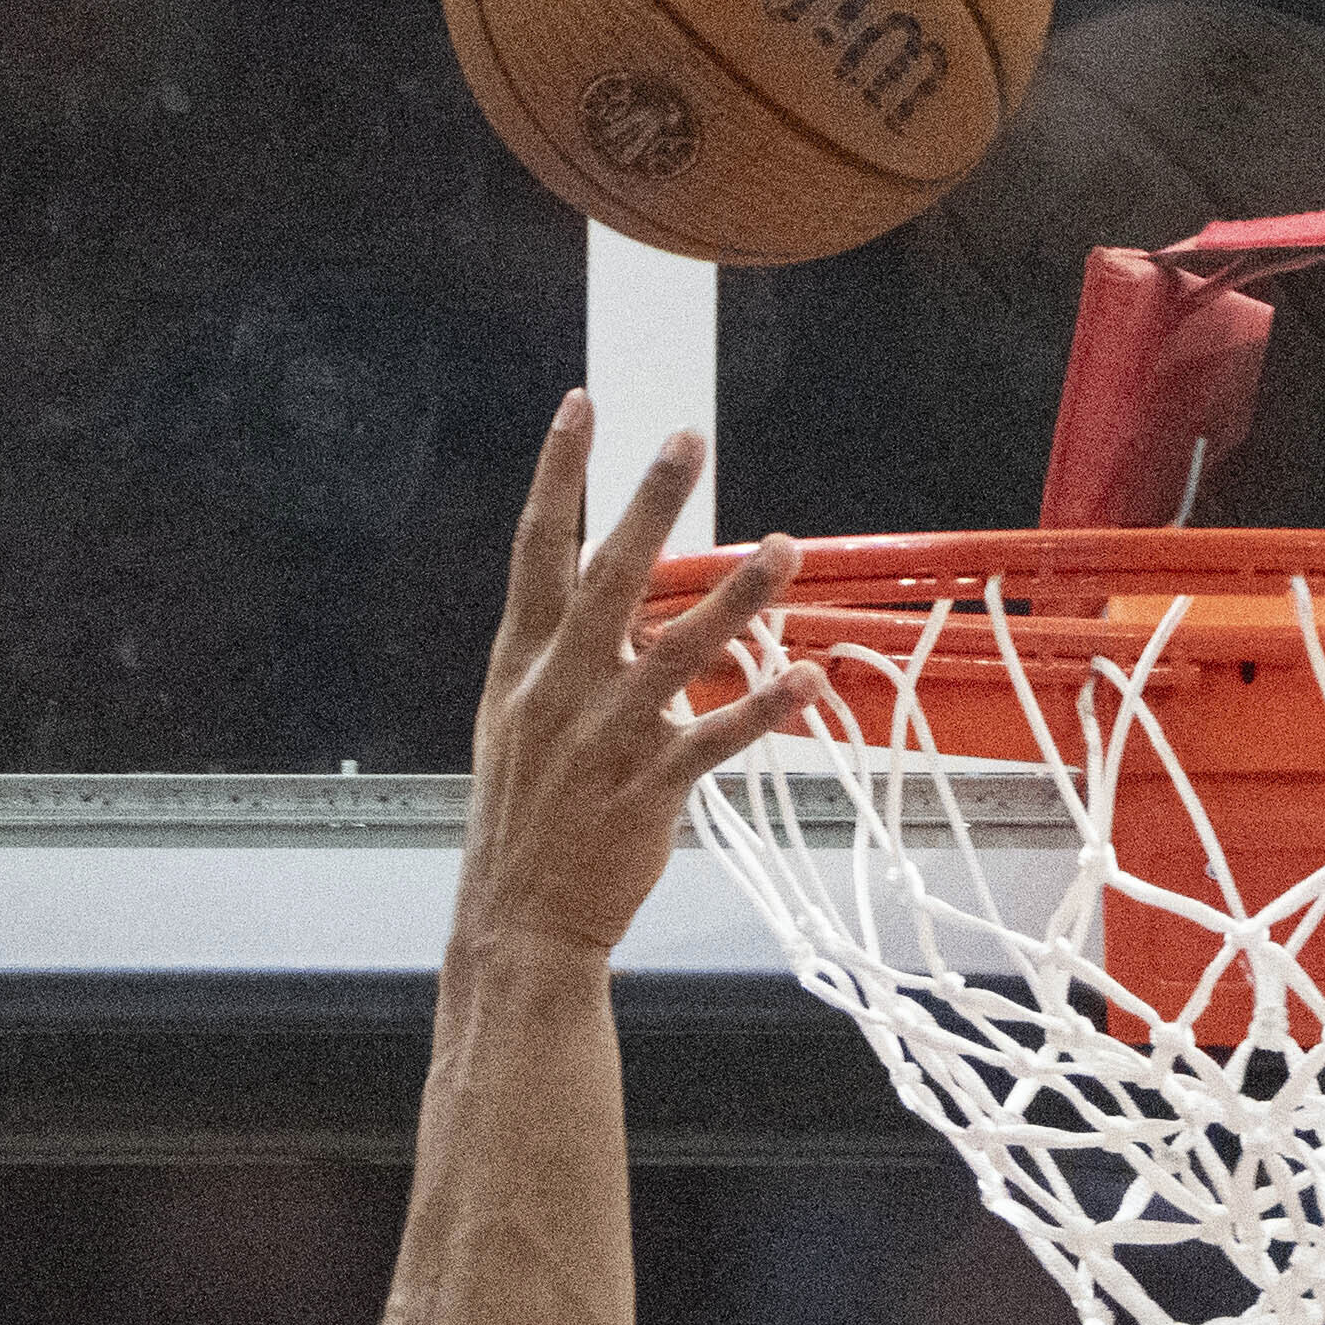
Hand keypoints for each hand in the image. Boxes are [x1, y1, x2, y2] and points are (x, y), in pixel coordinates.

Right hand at [458, 397, 805, 959]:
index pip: (538, 549)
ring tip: (783, 547)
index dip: (559, 474)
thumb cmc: (524, 816)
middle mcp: (561, 688)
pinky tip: (806, 677)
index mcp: (523, 663)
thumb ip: (561, 654)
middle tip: (687, 439)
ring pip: (677, 651)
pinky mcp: (649, 788)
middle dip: (650, 503)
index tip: (582, 406)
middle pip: (609, 577)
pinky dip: (764, 706)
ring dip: (736, 598)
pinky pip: (715, 738)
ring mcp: (605, 737)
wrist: (518, 919)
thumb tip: (612, 595)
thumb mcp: (519, 721)